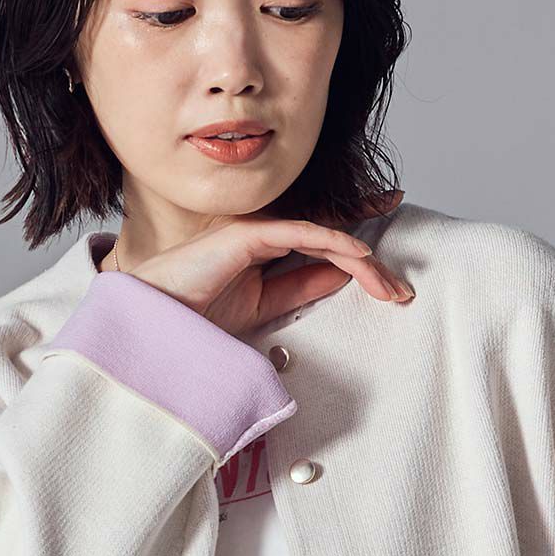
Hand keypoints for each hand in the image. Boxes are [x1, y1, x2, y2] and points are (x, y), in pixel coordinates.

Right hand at [121, 192, 412, 334]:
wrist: (152, 326)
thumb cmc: (194, 318)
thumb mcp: (262, 309)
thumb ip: (299, 290)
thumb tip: (340, 278)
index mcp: (264, 250)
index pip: (322, 243)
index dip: (359, 246)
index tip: (392, 259)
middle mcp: (263, 233)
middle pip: (331, 239)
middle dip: (371, 264)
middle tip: (401, 291)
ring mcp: (255, 229)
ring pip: (325, 236)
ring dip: (363, 262)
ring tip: (389, 288)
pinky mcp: (248, 233)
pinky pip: (305, 233)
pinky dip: (337, 244)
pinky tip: (360, 260)